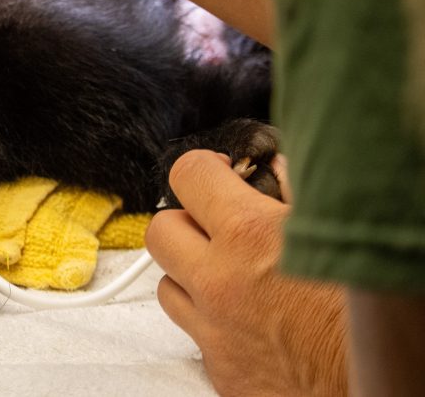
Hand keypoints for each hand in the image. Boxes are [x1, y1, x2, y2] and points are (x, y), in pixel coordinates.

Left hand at [145, 150, 347, 395]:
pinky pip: (194, 334)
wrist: (381, 383)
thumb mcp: (339, 230)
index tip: (219, 175)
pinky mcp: (220, 370)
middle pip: (160, 230)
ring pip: (167, 285)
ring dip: (192, 275)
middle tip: (217, 225)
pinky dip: (212, 321)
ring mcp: (214, 330)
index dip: (204, 168)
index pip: (188, 174)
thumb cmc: (369, 309)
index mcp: (250, 235)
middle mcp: (220, 282)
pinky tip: (249, 319)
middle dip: (185, 221)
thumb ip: (296, 191)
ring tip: (234, 276)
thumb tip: (273, 167)